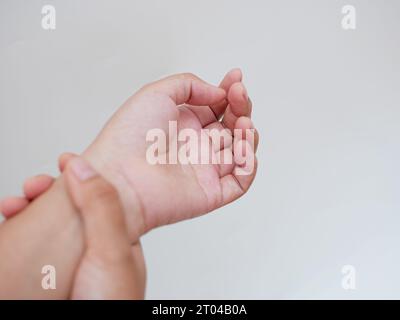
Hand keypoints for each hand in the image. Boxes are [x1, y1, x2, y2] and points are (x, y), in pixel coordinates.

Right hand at [0, 154, 145, 299]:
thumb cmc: (110, 308)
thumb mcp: (113, 253)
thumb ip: (102, 209)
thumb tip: (83, 167)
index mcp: (117, 240)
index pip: (99, 198)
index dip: (81, 177)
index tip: (65, 160)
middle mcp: (93, 250)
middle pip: (68, 210)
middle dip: (47, 192)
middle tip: (31, 187)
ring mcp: (67, 263)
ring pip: (45, 227)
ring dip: (27, 210)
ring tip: (13, 206)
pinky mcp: (44, 278)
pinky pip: (28, 249)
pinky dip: (15, 234)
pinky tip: (9, 227)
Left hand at [83, 69, 258, 239]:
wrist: (119, 178)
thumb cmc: (127, 138)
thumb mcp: (155, 93)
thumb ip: (189, 85)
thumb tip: (218, 94)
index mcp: (184, 124)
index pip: (217, 107)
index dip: (229, 92)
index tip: (236, 78)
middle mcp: (196, 146)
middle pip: (232, 126)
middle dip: (240, 107)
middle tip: (238, 95)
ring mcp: (205, 169)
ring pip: (241, 151)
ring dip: (247, 133)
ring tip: (241, 121)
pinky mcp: (212, 192)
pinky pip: (241, 180)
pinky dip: (248, 163)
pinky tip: (242, 144)